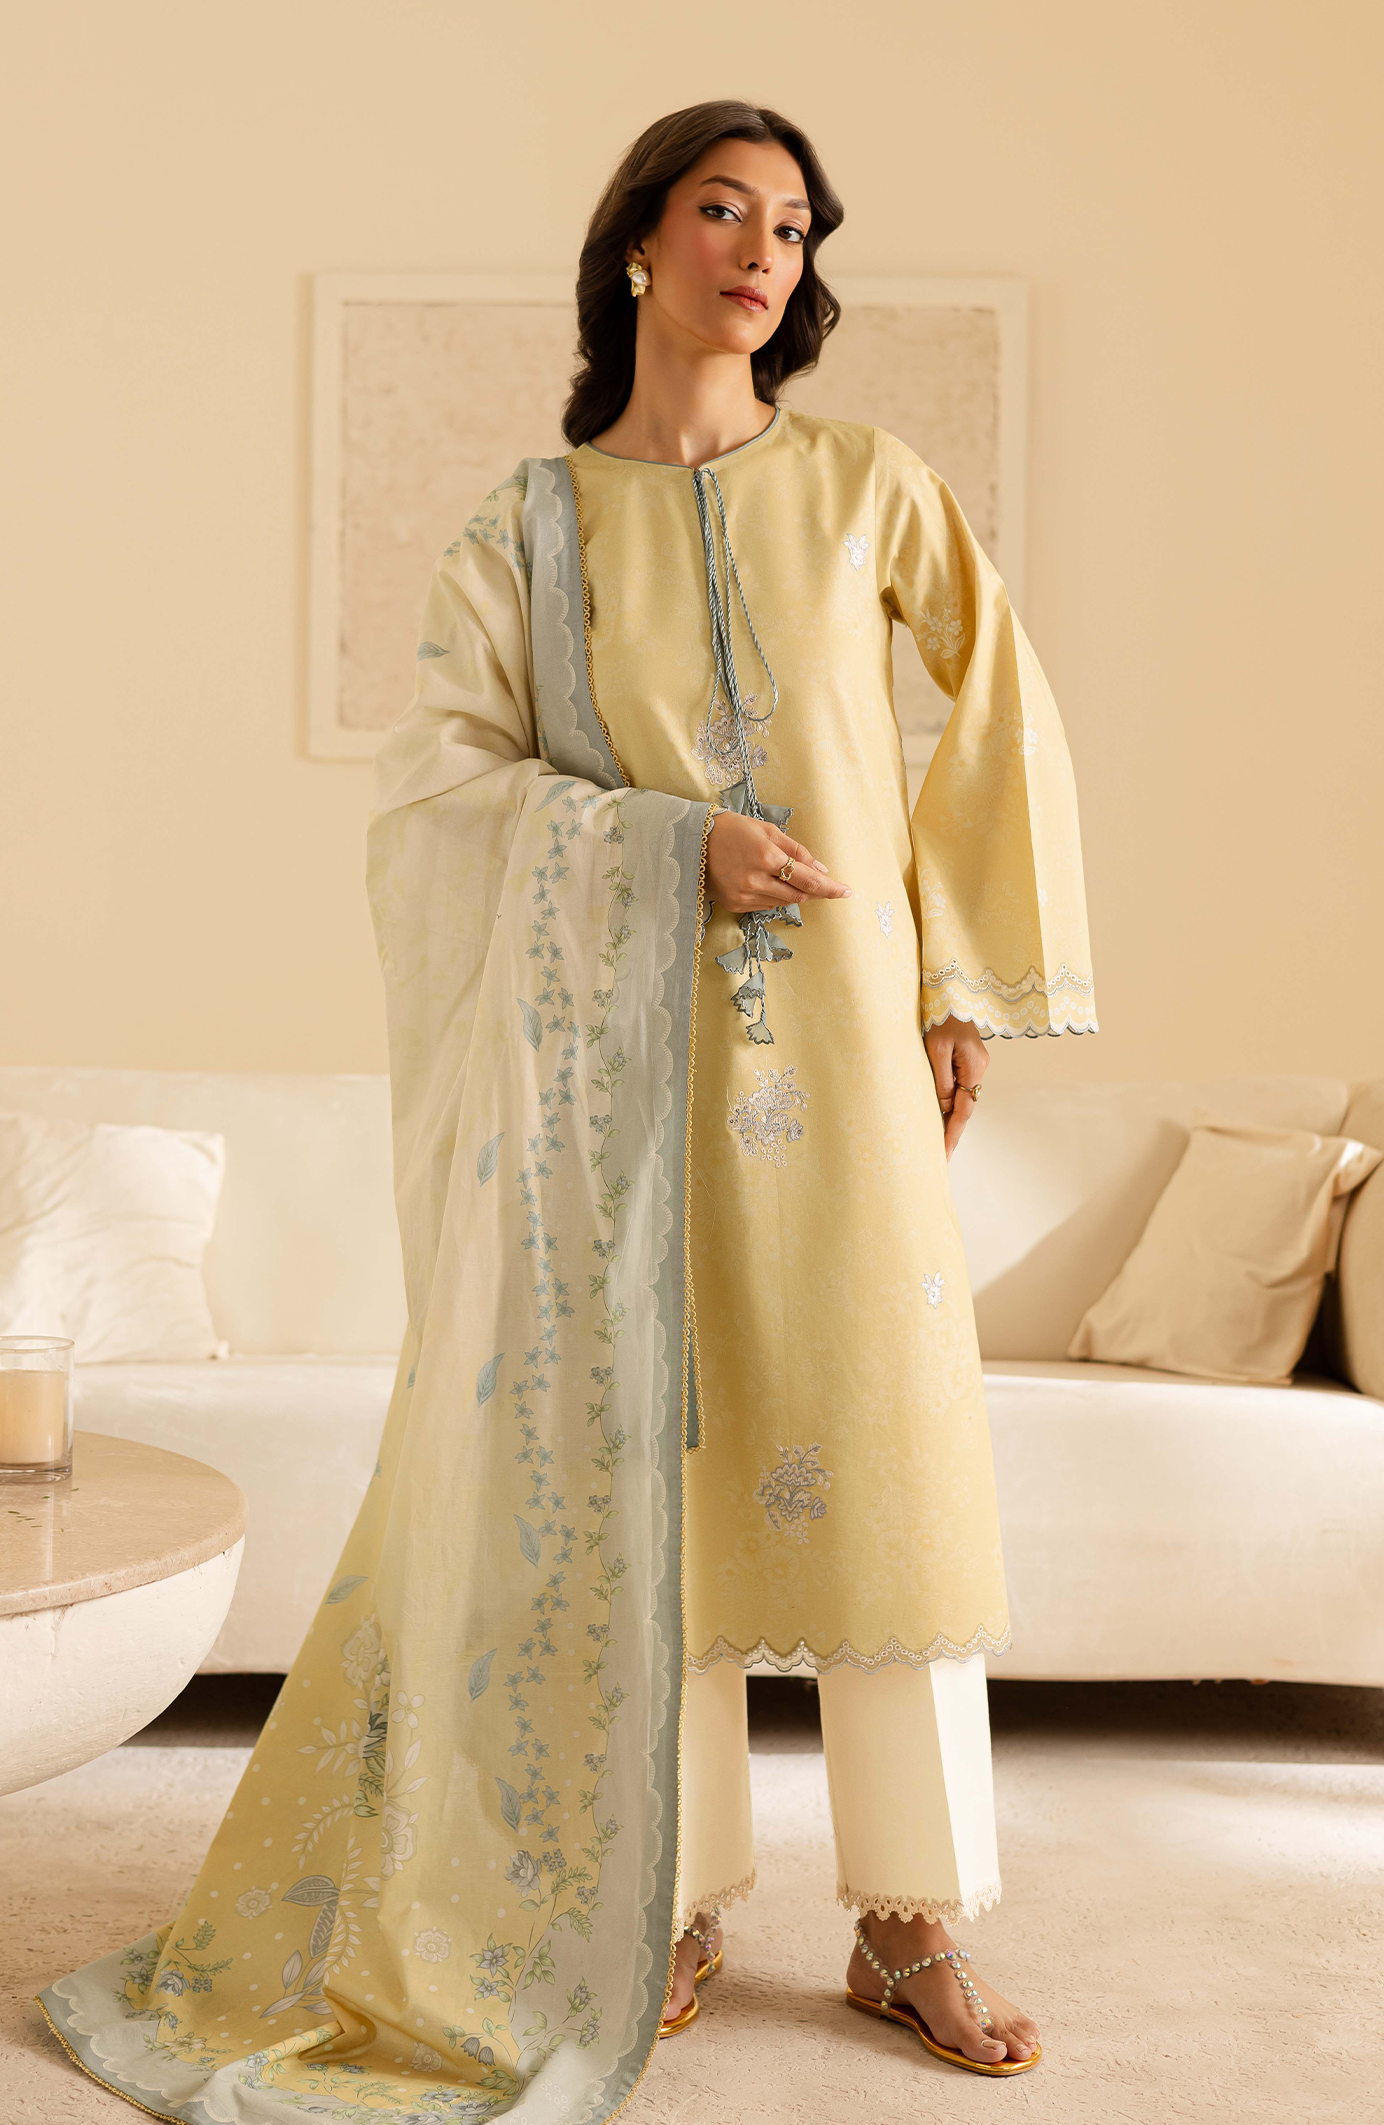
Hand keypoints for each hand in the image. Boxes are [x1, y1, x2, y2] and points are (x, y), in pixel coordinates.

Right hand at [705, 811, 850, 913]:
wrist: (690, 841)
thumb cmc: (731, 829)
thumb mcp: (767, 830)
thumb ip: (796, 851)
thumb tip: (821, 869)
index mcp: (766, 856)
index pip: (808, 878)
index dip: (830, 887)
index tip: (847, 891)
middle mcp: (755, 880)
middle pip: (798, 894)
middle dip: (815, 891)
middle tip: (829, 887)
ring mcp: (744, 896)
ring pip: (783, 902)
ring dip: (795, 893)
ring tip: (792, 878)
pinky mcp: (735, 904)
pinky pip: (765, 905)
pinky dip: (775, 896)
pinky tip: (770, 883)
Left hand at [924, 1014, 988, 1159]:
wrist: (948, 994)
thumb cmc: (940, 1018)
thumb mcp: (936, 1050)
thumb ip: (941, 1081)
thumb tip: (945, 1107)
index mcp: (974, 1067)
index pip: (963, 1110)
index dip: (952, 1133)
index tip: (944, 1153)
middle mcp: (978, 1068)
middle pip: (966, 1107)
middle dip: (953, 1131)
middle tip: (942, 1156)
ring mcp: (974, 1064)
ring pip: (963, 1098)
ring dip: (951, 1119)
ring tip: (940, 1142)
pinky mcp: (966, 1060)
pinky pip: (959, 1087)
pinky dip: (951, 1103)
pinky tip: (941, 1114)